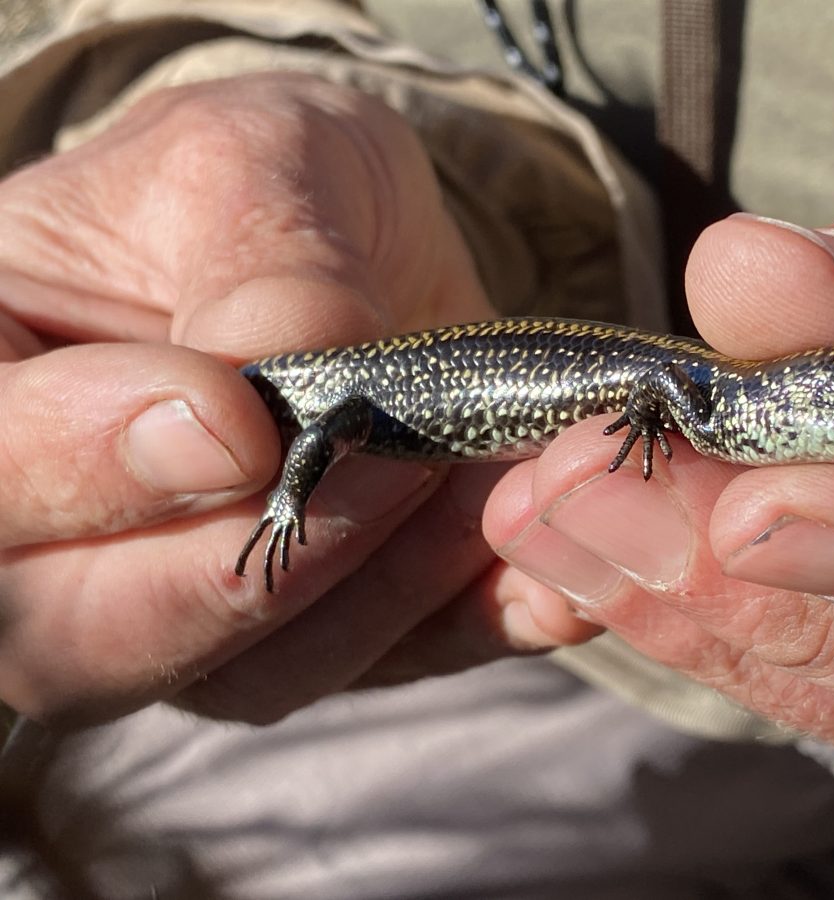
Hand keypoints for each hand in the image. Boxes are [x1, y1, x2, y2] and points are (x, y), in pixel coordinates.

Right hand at [0, 72, 593, 726]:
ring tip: (489, 492)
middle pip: (94, 637)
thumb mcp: (251, 167)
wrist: (358, 236)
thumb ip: (252, 270)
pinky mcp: (323, 624)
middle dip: (259, 566)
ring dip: (385, 594)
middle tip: (391, 465)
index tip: (234, 415)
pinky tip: (551, 572)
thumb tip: (271, 391)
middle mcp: (66, 535)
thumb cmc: (265, 183)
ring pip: (252, 673)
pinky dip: (471, 621)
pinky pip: (386, 662)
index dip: (94, 470)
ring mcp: (190, 602)